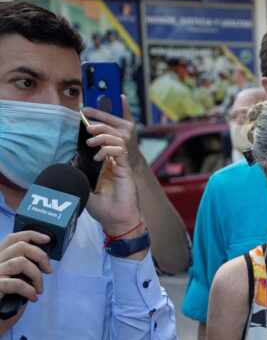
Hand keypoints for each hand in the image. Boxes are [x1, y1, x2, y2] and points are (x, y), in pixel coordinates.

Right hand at [0, 230, 52, 331]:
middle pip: (20, 246)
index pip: (12, 238)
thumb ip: (23, 270)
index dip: (31, 235)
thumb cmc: (4, 304)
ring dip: (36, 276)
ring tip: (39, 289)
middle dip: (40, 256)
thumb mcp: (16, 282)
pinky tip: (32, 298)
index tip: (47, 239)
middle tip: (49, 271)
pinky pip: (15, 283)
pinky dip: (29, 290)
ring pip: (20, 262)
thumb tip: (43, 262)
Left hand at [82, 96, 142, 235]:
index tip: (84, 118)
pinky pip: (121, 152)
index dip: (97, 127)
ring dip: (104, 135)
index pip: (102, 139)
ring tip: (92, 139)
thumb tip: (68, 158)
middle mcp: (114, 161)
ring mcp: (121, 165)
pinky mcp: (126, 170)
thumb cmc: (102, 208)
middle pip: (111, 134)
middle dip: (100, 126)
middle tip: (87, 125)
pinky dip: (110, 149)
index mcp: (105, 163)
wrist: (117, 221)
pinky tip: (100, 156)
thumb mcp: (82, 187)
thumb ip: (77, 172)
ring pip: (117, 139)